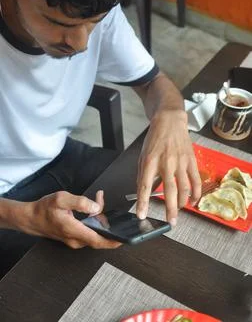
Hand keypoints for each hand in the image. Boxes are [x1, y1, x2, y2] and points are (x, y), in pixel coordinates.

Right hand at [22, 190, 120, 248]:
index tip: (124, 239)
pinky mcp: (74, 237)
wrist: (31, 218)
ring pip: (94, 233)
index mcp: (73, 230)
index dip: (112, 241)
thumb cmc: (44, 209)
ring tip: (98, 202)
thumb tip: (96, 207)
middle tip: (109, 209)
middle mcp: (76, 239)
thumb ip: (80, 202)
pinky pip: (89, 232)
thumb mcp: (62, 199)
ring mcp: (74, 240)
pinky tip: (92, 209)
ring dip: (100, 220)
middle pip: (99, 236)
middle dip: (108, 224)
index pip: (98, 241)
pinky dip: (94, 221)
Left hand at [136, 110, 200, 225]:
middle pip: (169, 191)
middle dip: (170, 209)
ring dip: (183, 203)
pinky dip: (196, 193)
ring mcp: (180, 161)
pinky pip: (196, 180)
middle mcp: (166, 163)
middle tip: (170, 222)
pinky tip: (193, 201)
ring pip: (184, 187)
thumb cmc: (154, 139)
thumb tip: (142, 192)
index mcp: (150, 161)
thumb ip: (142, 174)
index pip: (145, 186)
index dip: (143, 202)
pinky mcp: (191, 160)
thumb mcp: (143, 155)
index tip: (141, 215)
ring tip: (179, 210)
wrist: (170, 121)